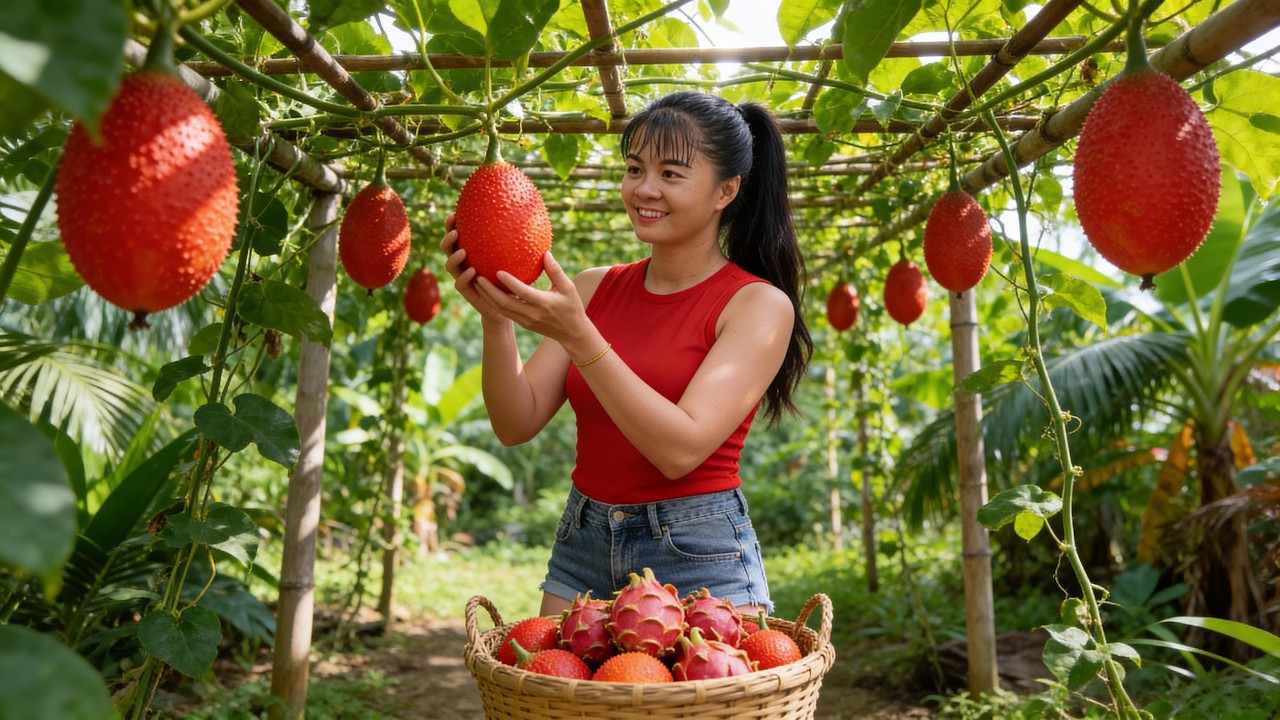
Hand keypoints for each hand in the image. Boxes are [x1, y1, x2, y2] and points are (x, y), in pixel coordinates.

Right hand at [439, 212, 507, 322]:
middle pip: (447, 247)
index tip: (455, 212)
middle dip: (448, 238)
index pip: (458, 234)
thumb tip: (533, 220)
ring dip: (454, 257)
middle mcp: (463, 263)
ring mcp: (463, 277)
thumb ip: (517, 242)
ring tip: (463, 251)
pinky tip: (472, 271)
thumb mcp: (516, 258)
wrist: (509, 304)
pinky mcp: (467, 292)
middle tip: (455, 231)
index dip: (452, 224)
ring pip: (449, 266)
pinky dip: (464, 276)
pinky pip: (461, 284)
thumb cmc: (513, 277)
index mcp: (471, 251)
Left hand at [475, 252, 591, 345]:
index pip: (522, 292)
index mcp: (543, 303)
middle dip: (489, 291)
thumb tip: (545, 253)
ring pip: (501, 309)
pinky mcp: (523, 324)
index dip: (509, 283)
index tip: (497, 271)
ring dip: (488, 297)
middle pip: (505, 303)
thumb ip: (555, 271)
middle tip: (478, 277)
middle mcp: (532, 313)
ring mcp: (526, 321)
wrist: (572, 333)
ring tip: (477, 283)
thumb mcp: (568, 287)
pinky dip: (495, 303)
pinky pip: (505, 313)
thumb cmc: (572, 307)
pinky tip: (488, 292)